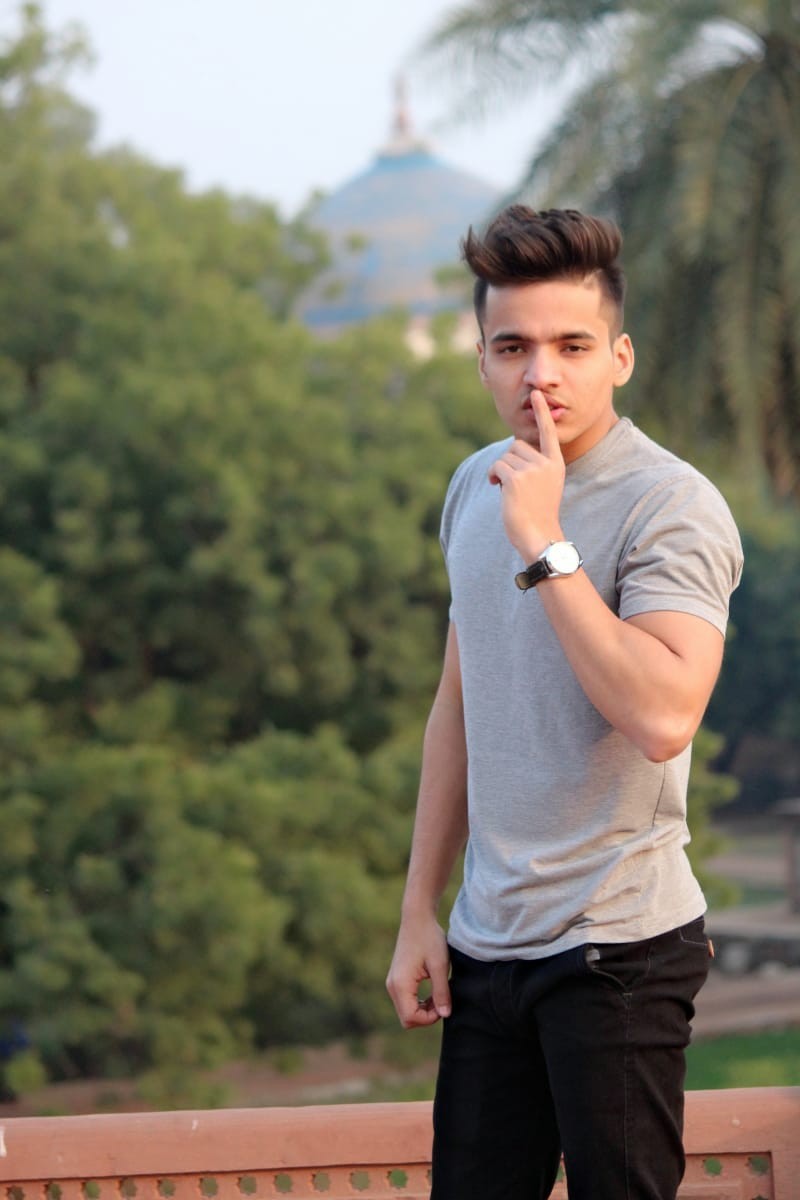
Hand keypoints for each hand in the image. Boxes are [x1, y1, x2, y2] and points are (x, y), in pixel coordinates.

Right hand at [386, 914, 450, 1028]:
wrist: (417, 918)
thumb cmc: (429, 938)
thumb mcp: (440, 966)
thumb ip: (442, 992)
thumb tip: (445, 1015)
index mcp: (400, 984)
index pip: (410, 1018)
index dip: (429, 1019)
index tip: (444, 1005)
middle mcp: (392, 986)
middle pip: (406, 1018)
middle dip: (426, 1016)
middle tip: (443, 1000)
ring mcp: (392, 983)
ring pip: (406, 1011)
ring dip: (423, 1010)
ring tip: (439, 994)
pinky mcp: (396, 979)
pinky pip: (405, 1001)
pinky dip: (419, 1002)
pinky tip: (432, 991)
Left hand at [488, 391, 565, 560]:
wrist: (539, 535)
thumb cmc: (538, 512)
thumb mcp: (543, 484)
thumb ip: (533, 465)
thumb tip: (512, 448)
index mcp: (555, 463)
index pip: (548, 432)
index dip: (541, 413)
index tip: (536, 394)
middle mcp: (546, 463)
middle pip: (517, 445)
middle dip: (509, 460)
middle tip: (513, 483)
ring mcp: (532, 470)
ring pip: (505, 456)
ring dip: (500, 470)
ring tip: (508, 489)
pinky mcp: (516, 479)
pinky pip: (497, 465)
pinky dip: (492, 475)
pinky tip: (497, 487)